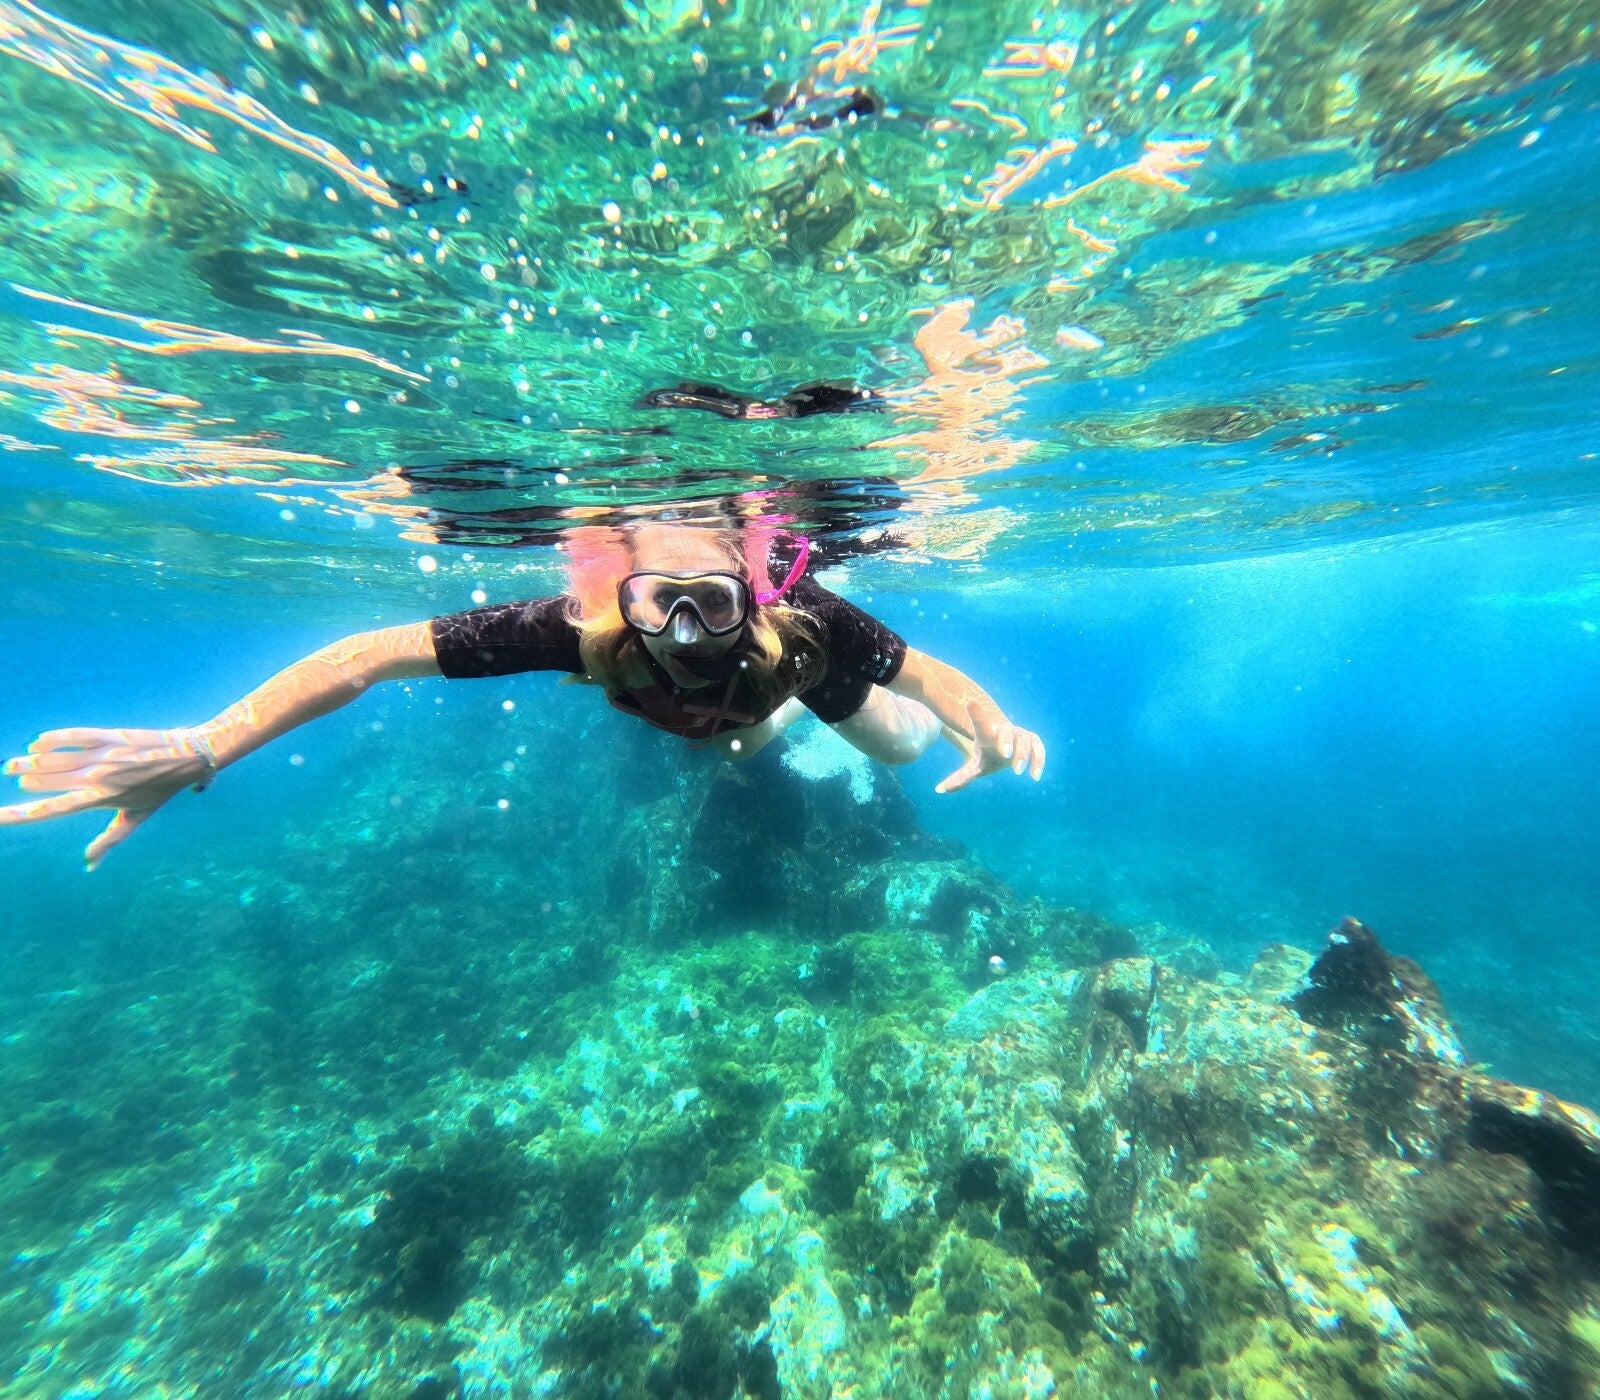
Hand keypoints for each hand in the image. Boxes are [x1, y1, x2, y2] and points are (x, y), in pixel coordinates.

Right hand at [1, 727, 215, 869]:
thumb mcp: (135, 817)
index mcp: (101, 799)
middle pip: (49, 779)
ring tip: (14, 764)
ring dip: (32, 760)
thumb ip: (108, 840)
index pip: (53, 809)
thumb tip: (88, 866)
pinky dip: (56, 738)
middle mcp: (99, 778)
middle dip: (26, 777)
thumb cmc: (160, 791)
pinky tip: (39, 741)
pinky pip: (77, 735)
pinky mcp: (112, 736)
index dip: (20, 814)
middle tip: (10, 773)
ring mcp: (104, 755)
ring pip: (57, 757)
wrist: (188, 757)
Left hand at [935, 700, 1046, 793]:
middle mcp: (1004, 731)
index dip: (977, 714)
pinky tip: (1035, 776)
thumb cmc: (987, 755)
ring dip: (1023, 754)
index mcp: (987, 734)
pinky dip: (1038, 759)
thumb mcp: (975, 766)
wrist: (1004, 747)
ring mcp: (1019, 735)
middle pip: (1006, 732)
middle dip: (1007, 741)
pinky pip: (1038, 747)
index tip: (970, 703)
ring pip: (1025, 739)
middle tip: (1006, 755)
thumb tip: (939, 790)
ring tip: (1019, 771)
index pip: (981, 723)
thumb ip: (960, 777)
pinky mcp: (1032, 741)